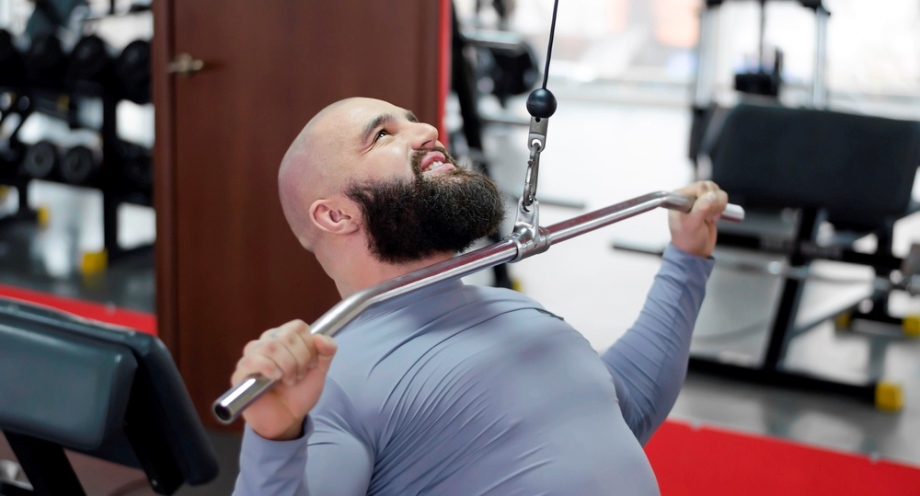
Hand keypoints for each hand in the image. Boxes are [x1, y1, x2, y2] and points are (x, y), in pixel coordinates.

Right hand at [231, 319, 336, 439]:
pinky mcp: (240, 372)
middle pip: (286, 336)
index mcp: (285, 337)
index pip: (298, 327)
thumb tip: (320, 337)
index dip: (309, 346)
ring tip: (288, 380)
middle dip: (300, 359)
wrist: (288, 419)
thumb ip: (327, 351)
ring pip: (271, 346)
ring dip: (287, 366)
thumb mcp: (320, 370)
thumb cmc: (300, 392)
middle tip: (299, 376)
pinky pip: (252, 360)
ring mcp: (252, 356)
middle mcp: (267, 342)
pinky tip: (275, 379)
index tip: (311, 364)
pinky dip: (269, 369)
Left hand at [668, 181, 728, 257]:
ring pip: (717, 192)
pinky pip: (721, 198)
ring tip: (710, 218)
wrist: (694, 251)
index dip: (707, 198)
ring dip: (718, 206)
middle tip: (707, 217)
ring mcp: (699, 199)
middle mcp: (688, 195)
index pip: (699, 186)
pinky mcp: (709, 204)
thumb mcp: (692, 225)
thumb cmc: (687, 240)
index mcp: (679, 197)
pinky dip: (721, 207)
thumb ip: (701, 209)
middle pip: (710, 187)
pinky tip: (714, 217)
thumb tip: (711, 195)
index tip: (705, 212)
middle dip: (714, 203)